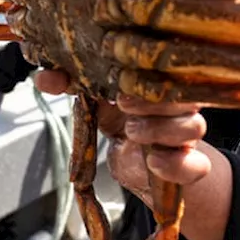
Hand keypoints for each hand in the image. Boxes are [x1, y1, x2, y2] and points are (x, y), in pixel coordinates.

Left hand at [32, 69, 212, 206]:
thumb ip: (73, 86)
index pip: (165, 71)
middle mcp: (179, 108)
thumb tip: (43, 78)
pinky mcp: (188, 169)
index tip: (118, 82)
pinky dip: (178, 164)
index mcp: (160, 84)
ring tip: (132, 132)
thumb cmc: (122, 120)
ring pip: (193, 127)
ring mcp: (186, 139)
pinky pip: (196, 166)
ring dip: (162, 128)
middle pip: (183, 95)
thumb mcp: (98, 102)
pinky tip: (154, 162)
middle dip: (153, 99)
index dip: (145, 73)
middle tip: (122, 104)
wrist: (143, 164)